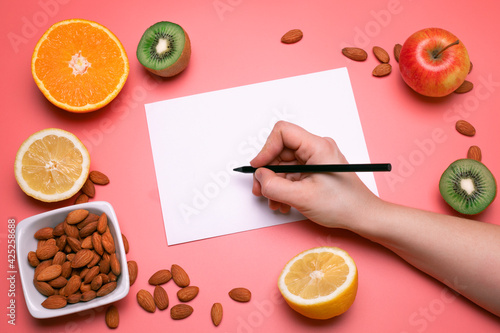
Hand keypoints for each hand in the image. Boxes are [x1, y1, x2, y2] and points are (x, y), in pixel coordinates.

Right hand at [250, 121, 378, 228]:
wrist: (362, 217)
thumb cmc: (342, 205)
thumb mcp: (302, 197)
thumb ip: (274, 186)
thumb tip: (259, 176)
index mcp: (317, 147)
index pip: (283, 132)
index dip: (266, 149)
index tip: (258, 167)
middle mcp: (316, 149)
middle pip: (280, 150)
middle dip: (268, 172)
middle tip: (261, 190)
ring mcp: (316, 159)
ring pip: (283, 165)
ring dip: (275, 184)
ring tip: (275, 202)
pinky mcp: (315, 170)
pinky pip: (291, 174)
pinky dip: (284, 188)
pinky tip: (284, 203)